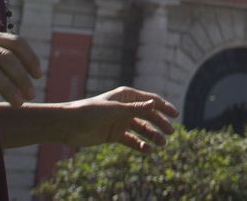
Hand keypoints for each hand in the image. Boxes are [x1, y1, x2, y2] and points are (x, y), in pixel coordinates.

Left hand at [60, 87, 179, 150]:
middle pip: (148, 115)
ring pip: (141, 129)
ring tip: (161, 145)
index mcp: (127, 96)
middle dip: (160, 124)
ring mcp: (120, 122)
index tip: (176, 115)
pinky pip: (131, 140)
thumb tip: (154, 104)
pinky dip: (140, 145)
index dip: (164, 107)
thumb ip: (135, 109)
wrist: (70, 125)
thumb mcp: (115, 110)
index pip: (150, 100)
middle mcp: (125, 108)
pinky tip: (148, 151)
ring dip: (152, 136)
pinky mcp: (114, 135)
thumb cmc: (91, 112)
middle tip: (170, 133)